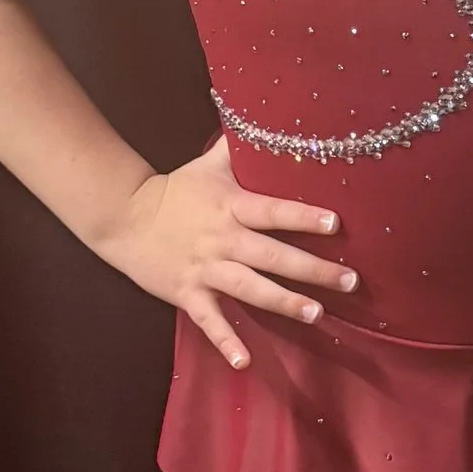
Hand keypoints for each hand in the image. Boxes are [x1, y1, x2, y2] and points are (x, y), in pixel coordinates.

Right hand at [92, 137, 356, 368]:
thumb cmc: (175, 191)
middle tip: (349, 281)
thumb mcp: (208, 165)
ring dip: (283, 302)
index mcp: (231, 207)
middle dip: (312, 269)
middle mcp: (222, 239)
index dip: (303, 217)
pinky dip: (226, 342)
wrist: (123, 218)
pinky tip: (245, 362)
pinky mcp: (187, 293)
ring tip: (316, 314)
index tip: (336, 224)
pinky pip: (210, 321)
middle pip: (272, 255)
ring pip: (249, 288)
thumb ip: (239, 146)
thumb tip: (262, 110)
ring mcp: (205, 269)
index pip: (273, 211)